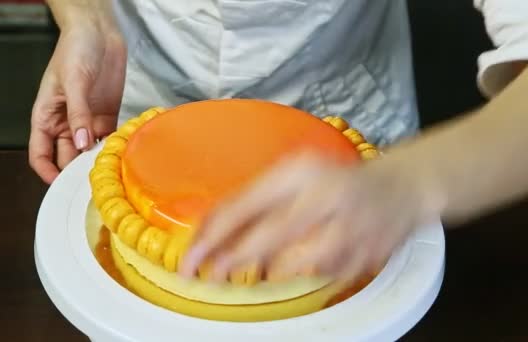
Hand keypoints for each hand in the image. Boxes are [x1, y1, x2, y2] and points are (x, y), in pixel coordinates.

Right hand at [29, 20, 125, 183]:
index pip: (39, 153)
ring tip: (107, 174)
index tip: (60, 186)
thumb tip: (81, 142)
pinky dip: (111, 149)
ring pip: (88, 152)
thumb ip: (77, 113)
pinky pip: (107, 140)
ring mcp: (86, 121)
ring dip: (95, 163)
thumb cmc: (75, 49)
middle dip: (75, 172)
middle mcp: (65, 123)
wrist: (98, 32)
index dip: (47, 172)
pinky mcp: (105, 116)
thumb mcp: (73, 82)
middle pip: (66, 158)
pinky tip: (119, 156)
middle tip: (90, 184)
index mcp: (46, 116)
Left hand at [179, 151, 443, 283]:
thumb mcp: (293, 174)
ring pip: (291, 266)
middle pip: (267, 238)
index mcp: (302, 172)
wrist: (401, 188)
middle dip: (232, 260)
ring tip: (256, 267)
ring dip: (268, 270)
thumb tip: (209, 226)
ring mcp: (347, 232)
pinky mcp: (361, 259)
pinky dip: (299, 273)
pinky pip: (316, 277)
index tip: (191, 255)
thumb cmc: (337, 180)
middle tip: (207, 274)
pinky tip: (300, 261)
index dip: (212, 234)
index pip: (246, 204)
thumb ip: (254, 198)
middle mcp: (325, 199)